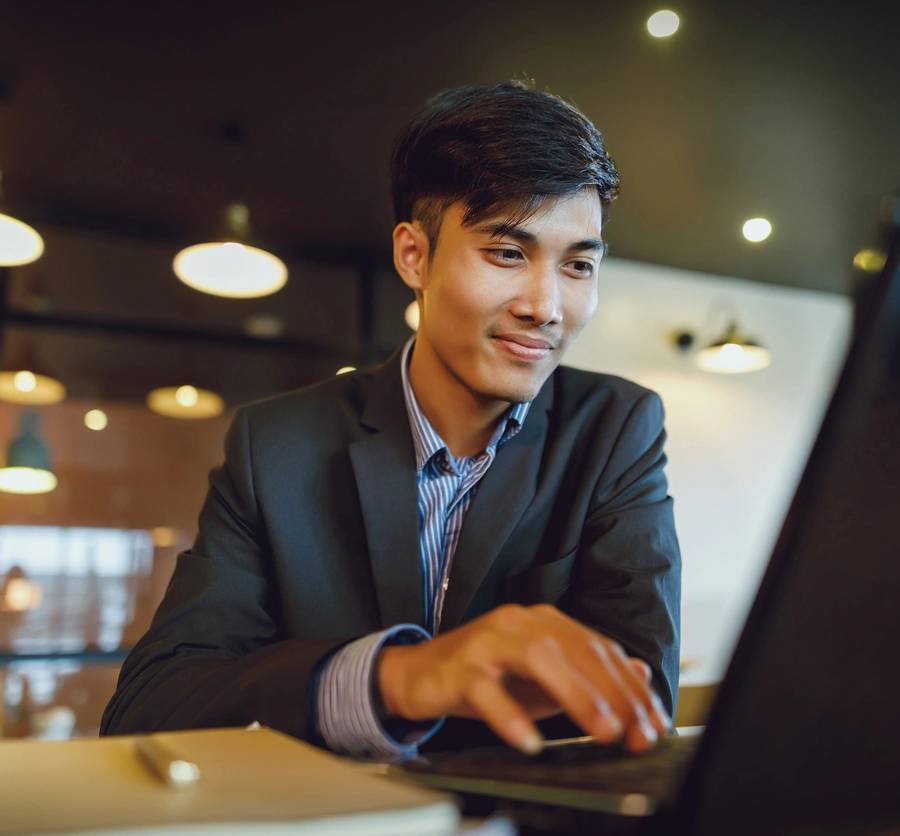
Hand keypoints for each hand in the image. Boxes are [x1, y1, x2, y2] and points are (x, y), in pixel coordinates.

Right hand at [376, 603, 669, 754]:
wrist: (417, 673)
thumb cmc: (484, 675)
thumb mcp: (542, 678)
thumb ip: (587, 674)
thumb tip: (639, 672)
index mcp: (543, 621)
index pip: (598, 648)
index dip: (631, 686)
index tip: (655, 722)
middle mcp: (519, 623)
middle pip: (575, 650)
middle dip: (614, 694)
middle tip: (637, 732)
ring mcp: (487, 642)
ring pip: (538, 659)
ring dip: (576, 696)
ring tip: (602, 730)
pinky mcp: (458, 669)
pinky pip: (485, 690)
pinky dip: (509, 716)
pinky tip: (529, 741)